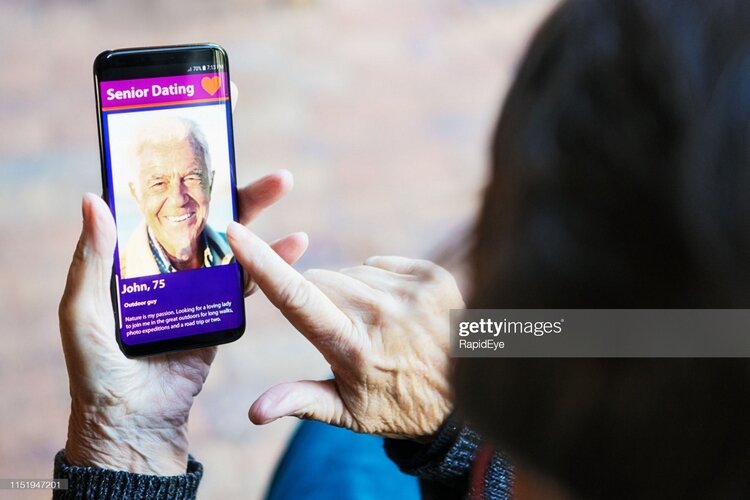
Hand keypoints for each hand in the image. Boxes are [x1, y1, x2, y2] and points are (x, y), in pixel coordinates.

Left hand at [59, 172, 306, 474]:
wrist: (134, 420)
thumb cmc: (98, 368)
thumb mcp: (83, 310)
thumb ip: (92, 259)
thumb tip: (92, 198)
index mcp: (133, 257)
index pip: (156, 203)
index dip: (175, 169)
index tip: (198, 133)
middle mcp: (168, 264)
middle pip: (204, 214)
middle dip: (232, 183)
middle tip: (248, 154)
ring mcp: (199, 286)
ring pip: (232, 240)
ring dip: (259, 212)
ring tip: (284, 181)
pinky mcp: (223, 312)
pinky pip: (250, 280)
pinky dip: (274, 260)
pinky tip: (295, 242)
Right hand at [226, 223, 464, 439]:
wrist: (467, 395)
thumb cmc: (398, 406)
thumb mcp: (349, 413)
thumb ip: (300, 400)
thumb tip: (254, 412)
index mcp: (352, 346)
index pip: (296, 296)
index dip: (261, 261)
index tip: (234, 231)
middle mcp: (381, 313)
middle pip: (320, 280)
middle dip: (316, 299)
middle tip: (342, 333)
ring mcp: (410, 291)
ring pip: (349, 272)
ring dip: (350, 293)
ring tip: (376, 327)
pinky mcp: (431, 275)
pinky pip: (379, 263)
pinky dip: (378, 282)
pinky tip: (394, 310)